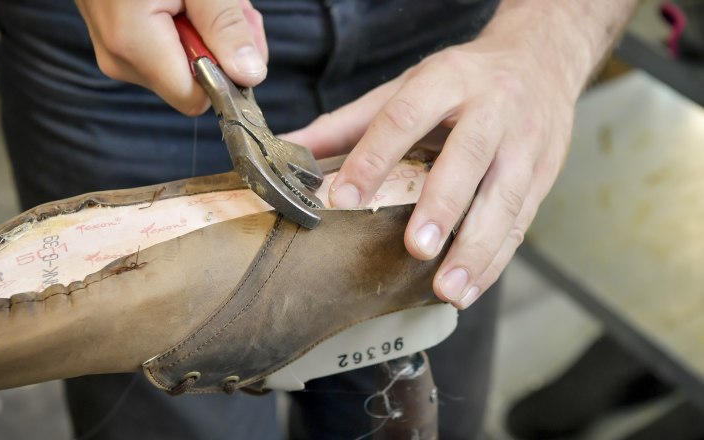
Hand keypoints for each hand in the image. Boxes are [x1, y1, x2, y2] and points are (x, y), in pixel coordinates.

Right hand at [75, 0, 267, 114]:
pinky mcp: (119, 42)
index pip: (196, 98)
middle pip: (192, 84)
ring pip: (183, 67)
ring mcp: (116, 51)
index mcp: (134, 44)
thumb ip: (225, 25)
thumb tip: (249, 74)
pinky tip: (186, 2)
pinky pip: (166, 51)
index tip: (240, 39)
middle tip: (226, 5)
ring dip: (206, 35)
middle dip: (220, 48)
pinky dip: (188, 29)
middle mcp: (120, 58)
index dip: (226, 75)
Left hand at [283, 2, 631, 309]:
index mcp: (446, 80)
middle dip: (442, 206)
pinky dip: (497, 258)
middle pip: (467, 156)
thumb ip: (349, 122)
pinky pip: (522, 220)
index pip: (404, 117)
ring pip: (504, 197)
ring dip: (477, 247)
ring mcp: (524, 141)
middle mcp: (491, 107)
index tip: (344, 198)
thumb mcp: (406, 86)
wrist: (541, 58)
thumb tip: (290, 148)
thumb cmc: (463, 79)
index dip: (373, 158)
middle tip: (416, 248)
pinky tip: (472, 286)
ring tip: (449, 288)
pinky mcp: (544, 172)